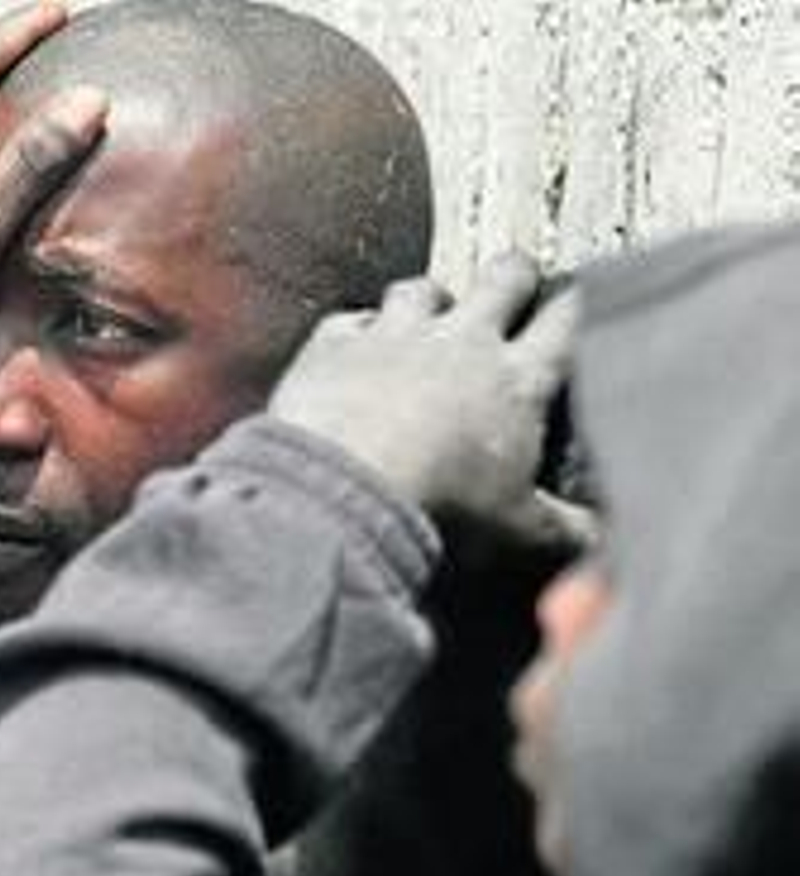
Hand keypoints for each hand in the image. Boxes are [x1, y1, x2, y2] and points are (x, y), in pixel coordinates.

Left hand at [269, 251, 581, 550]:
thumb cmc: (438, 510)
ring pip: (422, 289)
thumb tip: (600, 539)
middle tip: (513, 287)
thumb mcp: (516, 530)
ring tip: (427, 318)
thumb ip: (564, 529)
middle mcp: (461, 341)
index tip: (584, 305)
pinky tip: (350, 349)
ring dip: (427, 301)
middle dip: (513, 279)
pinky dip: (352, 332)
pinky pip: (347, 320)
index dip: (579, 307)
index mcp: (516, 380)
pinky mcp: (332, 346)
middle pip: (504, 279)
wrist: (342, 494)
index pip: (567, 321)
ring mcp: (393, 336)